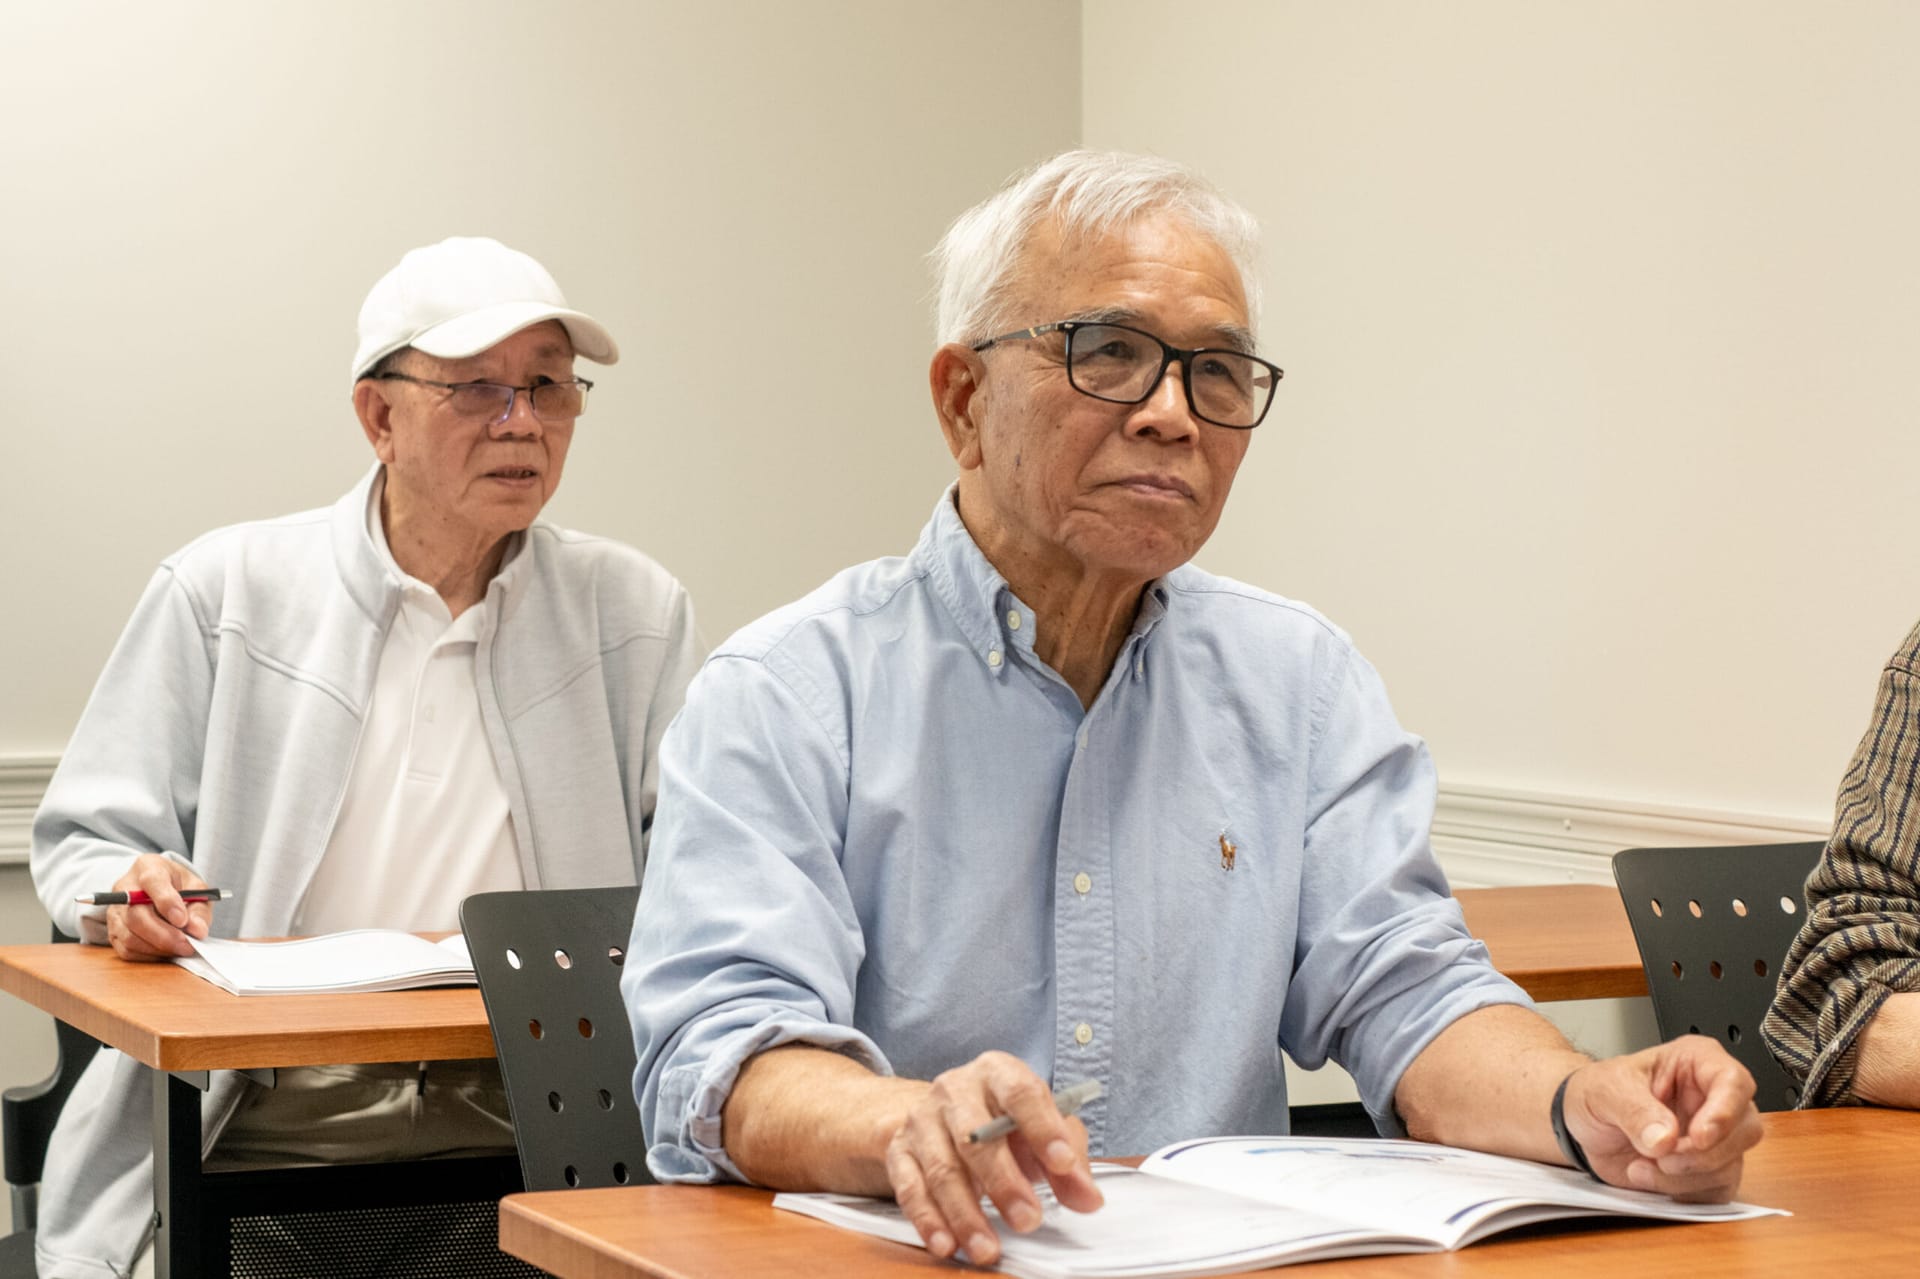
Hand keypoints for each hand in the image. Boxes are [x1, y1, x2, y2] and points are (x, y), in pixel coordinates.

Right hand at [104, 853, 213, 961]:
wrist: (158, 889)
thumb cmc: (178, 887)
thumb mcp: (196, 888)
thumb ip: (199, 908)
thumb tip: (198, 931)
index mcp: (148, 867)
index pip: (152, 881)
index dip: (167, 902)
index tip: (183, 920)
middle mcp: (125, 888)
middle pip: (137, 915)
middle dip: (164, 935)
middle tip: (187, 945)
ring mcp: (115, 910)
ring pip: (130, 935)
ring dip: (158, 948)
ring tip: (180, 948)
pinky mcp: (113, 931)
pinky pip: (126, 949)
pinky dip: (148, 955)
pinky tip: (165, 951)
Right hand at [883, 1051, 1104, 1265]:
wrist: (944, 1113)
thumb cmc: (1003, 1120)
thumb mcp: (1041, 1129)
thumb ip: (1069, 1162)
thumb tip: (1088, 1198)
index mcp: (997, 1072)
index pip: (1021, 1093)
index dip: (1044, 1128)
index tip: (1063, 1165)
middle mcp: (955, 1089)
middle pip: (977, 1136)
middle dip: (1004, 1182)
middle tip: (1029, 1220)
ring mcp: (922, 1119)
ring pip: (942, 1168)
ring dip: (966, 1213)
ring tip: (988, 1248)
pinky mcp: (899, 1151)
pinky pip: (909, 1187)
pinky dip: (928, 1219)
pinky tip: (946, 1244)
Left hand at [1561, 1036, 1762, 1201]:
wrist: (1583, 1124)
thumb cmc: (1598, 1092)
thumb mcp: (1606, 1089)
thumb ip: (1634, 1110)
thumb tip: (1665, 1139)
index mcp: (1697, 1062)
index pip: (1733, 1082)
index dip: (1724, 1113)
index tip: (1698, 1137)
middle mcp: (1714, 1098)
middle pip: (1745, 1129)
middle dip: (1703, 1154)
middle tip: (1662, 1158)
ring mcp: (1716, 1137)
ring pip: (1730, 1165)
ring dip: (1685, 1177)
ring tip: (1640, 1166)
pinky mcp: (1708, 1170)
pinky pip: (1716, 1191)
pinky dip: (1682, 1192)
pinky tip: (1648, 1178)